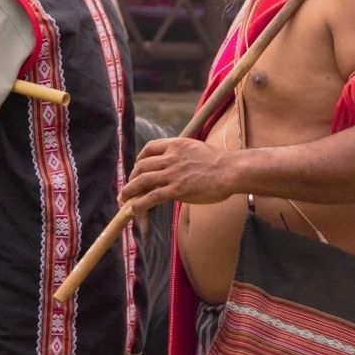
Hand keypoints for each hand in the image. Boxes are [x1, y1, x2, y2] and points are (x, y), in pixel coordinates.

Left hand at [119, 137, 236, 212]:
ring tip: (123, 199)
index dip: (140, 159)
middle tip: (128, 188)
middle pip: (142, 166)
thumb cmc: (219, 162)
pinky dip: (139, 203)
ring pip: (142, 181)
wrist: (231, 171)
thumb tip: (175, 165)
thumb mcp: (196, 149)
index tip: (137, 167)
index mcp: (176, 144)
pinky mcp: (177, 189)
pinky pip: (152, 196)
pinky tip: (133, 209)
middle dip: (131, 177)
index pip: (150, 148)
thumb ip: (182, 155)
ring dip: (129, 191)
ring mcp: (173, 173)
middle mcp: (171, 157)